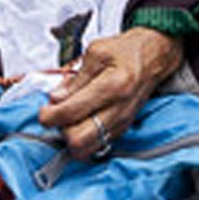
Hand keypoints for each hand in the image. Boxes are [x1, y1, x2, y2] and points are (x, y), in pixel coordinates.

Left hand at [36, 28, 183, 155]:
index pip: (71, 112)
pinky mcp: (123, 128)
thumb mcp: (96, 52)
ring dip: (72, 138)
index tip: (44, 112)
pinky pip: (98, 145)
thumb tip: (56, 98)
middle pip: (79, 140)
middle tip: (56, 115)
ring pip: (88, 148)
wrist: (154, 56)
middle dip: (61, 131)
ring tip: (69, 120)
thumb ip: (75, 77)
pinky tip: (81, 122)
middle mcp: (119, 109)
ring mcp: (122, 122)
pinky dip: (84, 139)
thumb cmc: (127, 51)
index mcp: (112, 86)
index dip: (50, 116)